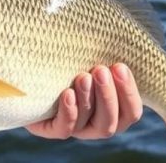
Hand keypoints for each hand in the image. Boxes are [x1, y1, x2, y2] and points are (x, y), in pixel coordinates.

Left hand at [25, 63, 142, 139]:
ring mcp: (75, 129)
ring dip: (88, 99)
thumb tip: (117, 35)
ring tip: (83, 77)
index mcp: (114, 111)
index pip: (131, 112)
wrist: (34, 75)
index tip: (119, 66)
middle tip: (100, 71)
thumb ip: (104, 56)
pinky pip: (64, 129)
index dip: (128, 92)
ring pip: (89, 124)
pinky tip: (67, 94)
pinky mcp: (51, 128)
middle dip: (107, 95)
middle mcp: (96, 125)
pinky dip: (69, 112)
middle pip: (110, 122)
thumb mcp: (89, 59)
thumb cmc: (71, 62)